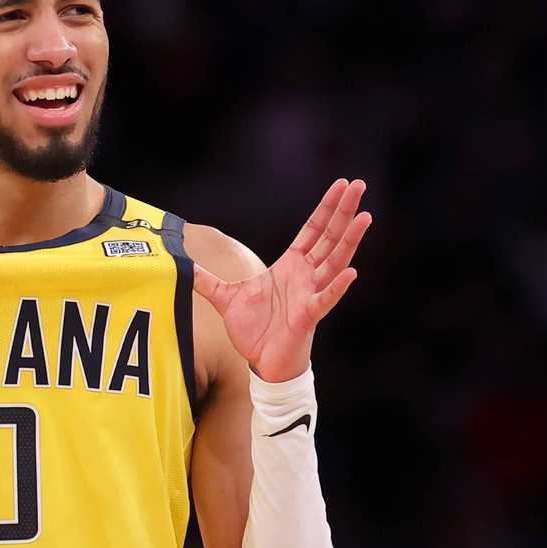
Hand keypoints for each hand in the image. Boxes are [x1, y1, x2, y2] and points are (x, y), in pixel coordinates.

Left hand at [193, 179, 371, 382]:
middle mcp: (305, 275)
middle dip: (343, 211)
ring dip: (349, 240)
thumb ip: (206, 278)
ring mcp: (309, 294)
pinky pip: (325, 299)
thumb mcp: (225, 297)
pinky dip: (337, 287)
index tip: (341, 184)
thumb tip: (181, 263)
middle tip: (359, 185)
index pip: (312, 229)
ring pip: (334, 262)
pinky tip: (351, 272)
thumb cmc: (254, 330)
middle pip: (329, 237)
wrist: (262, 362)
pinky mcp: (308, 316)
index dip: (326, 207)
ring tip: (365, 217)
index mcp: (290, 265)